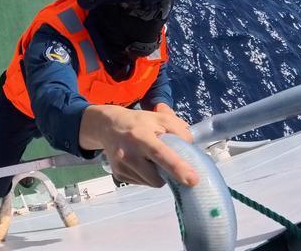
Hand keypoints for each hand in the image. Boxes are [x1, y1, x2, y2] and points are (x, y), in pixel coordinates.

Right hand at [79, 104, 198, 187]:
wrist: (108, 126)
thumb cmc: (138, 122)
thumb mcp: (160, 118)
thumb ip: (180, 130)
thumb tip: (190, 149)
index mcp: (141, 136)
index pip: (160, 153)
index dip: (177, 167)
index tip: (193, 180)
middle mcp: (128, 153)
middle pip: (157, 178)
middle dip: (167, 174)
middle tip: (165, 160)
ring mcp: (121, 166)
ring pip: (151, 183)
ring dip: (156, 175)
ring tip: (149, 158)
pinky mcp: (118, 175)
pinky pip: (142, 183)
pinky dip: (146, 176)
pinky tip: (140, 162)